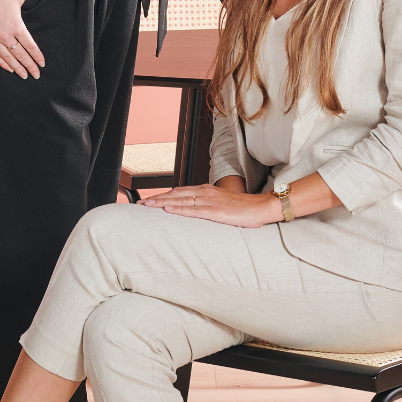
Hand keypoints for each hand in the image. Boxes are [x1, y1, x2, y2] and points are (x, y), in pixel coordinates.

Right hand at [0, 0, 44, 79]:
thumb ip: (24, 2)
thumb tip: (27, 1)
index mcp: (17, 27)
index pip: (30, 46)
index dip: (37, 56)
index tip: (42, 64)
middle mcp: (7, 36)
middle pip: (21, 55)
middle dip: (30, 66)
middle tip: (36, 75)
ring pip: (9, 58)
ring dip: (18, 68)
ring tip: (24, 75)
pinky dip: (3, 63)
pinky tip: (9, 68)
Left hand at [139, 183, 280, 227]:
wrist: (260, 207)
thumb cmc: (242, 208)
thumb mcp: (220, 204)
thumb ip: (206, 205)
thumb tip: (192, 210)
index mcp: (205, 190)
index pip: (178, 191)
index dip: (162, 195)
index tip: (148, 200)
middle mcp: (204, 192)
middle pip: (175, 194)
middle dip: (156, 198)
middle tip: (140, 203)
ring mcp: (209, 201)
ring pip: (180, 200)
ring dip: (162, 202)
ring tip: (147, 205)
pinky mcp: (215, 211)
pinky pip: (193, 210)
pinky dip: (179, 208)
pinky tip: (168, 209)